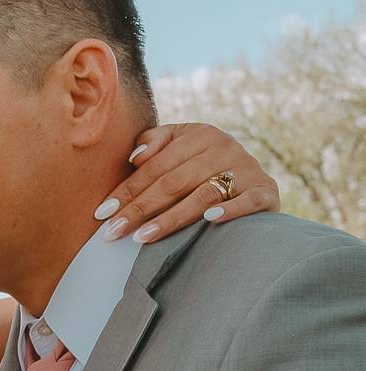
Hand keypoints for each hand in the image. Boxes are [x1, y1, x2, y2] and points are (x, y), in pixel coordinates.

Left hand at [95, 123, 279, 243]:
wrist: (256, 179)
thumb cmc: (203, 165)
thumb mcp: (180, 145)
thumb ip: (155, 143)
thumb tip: (135, 157)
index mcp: (199, 134)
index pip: (154, 167)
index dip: (127, 190)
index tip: (102, 213)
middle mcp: (224, 147)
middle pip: (173, 182)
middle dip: (139, 209)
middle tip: (113, 232)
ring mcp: (247, 168)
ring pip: (202, 194)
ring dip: (171, 218)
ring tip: (142, 237)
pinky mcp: (267, 191)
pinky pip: (248, 201)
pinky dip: (230, 210)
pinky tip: (208, 221)